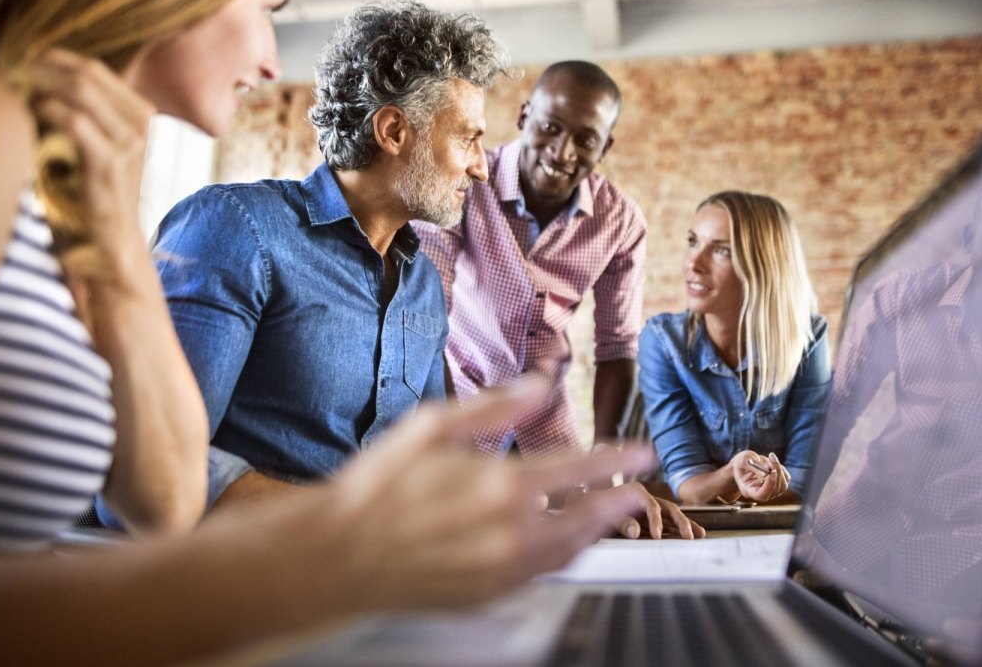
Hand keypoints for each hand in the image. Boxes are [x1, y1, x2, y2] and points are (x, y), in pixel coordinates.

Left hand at [24, 49, 154, 276]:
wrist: (113, 237)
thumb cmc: (99, 190)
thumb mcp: (103, 144)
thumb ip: (89, 112)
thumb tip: (45, 78)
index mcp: (142, 114)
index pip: (98, 69)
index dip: (58, 59)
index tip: (26, 60)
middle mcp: (141, 124)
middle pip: (89, 74)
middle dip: (47, 68)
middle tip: (16, 71)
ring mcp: (129, 143)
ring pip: (82, 91)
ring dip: (44, 86)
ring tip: (21, 91)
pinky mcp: (110, 162)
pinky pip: (74, 121)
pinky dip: (48, 111)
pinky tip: (32, 113)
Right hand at [314, 378, 659, 610]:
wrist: (339, 555)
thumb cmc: (380, 487)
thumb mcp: (434, 426)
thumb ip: (496, 407)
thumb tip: (540, 385)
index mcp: (502, 486)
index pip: (582, 470)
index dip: (619, 460)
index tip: (642, 453)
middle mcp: (511, 534)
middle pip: (589, 519)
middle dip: (618, 502)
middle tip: (635, 491)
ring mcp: (501, 571)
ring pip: (570, 553)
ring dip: (594, 532)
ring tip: (604, 514)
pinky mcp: (487, 596)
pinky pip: (542, 575)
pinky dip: (562, 556)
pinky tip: (559, 542)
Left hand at [605, 482, 704, 539]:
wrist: (593, 504)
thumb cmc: (598, 507)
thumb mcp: (606, 514)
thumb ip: (621, 522)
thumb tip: (635, 532)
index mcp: (636, 492)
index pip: (652, 506)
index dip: (656, 521)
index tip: (657, 537)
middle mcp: (647, 497)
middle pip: (669, 508)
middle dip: (681, 522)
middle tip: (689, 536)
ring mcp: (651, 507)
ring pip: (673, 515)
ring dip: (686, 525)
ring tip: (700, 535)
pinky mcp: (652, 517)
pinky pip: (669, 523)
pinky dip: (679, 529)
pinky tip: (691, 536)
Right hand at [731, 450, 789, 502]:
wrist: (744, 464)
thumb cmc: (741, 463)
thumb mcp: (741, 460)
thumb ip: (752, 465)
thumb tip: (766, 471)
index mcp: (748, 491)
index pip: (761, 495)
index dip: (769, 485)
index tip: (772, 472)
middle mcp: (761, 494)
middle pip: (775, 489)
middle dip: (776, 471)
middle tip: (771, 457)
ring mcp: (771, 491)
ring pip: (783, 485)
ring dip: (779, 469)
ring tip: (769, 459)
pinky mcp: (778, 485)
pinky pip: (786, 478)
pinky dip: (781, 468)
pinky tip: (772, 463)